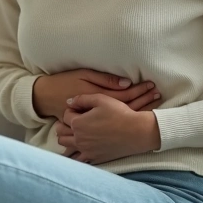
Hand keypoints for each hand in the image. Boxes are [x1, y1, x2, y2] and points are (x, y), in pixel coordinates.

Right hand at [32, 69, 162, 119]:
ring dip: (139, 111)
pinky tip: (135, 120)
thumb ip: (105, 80)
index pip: (127, 95)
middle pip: (128, 108)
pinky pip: (112, 127)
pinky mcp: (91, 127)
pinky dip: (126, 122)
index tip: (152, 85)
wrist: (45, 97)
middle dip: (145, 101)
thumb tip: (126, 84)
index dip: (141, 90)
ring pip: (123, 119)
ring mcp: (96, 122)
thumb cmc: (65, 82)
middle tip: (158, 94)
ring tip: (152, 104)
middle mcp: (101, 113)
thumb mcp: (84, 76)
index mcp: (101, 98)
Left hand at [55, 94, 161, 163]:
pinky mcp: (94, 158)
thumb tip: (68, 102)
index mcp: (78, 123)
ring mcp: (85, 150)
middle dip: (64, 124)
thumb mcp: (100, 99)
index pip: (65, 116)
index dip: (72, 110)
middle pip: (60, 131)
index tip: (81, 109)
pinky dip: (75, 152)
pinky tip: (81, 147)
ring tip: (77, 132)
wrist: (137, 132)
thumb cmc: (119, 113)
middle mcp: (78, 138)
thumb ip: (81, 99)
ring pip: (65, 145)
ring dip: (68, 137)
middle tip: (75, 120)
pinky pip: (78, 158)